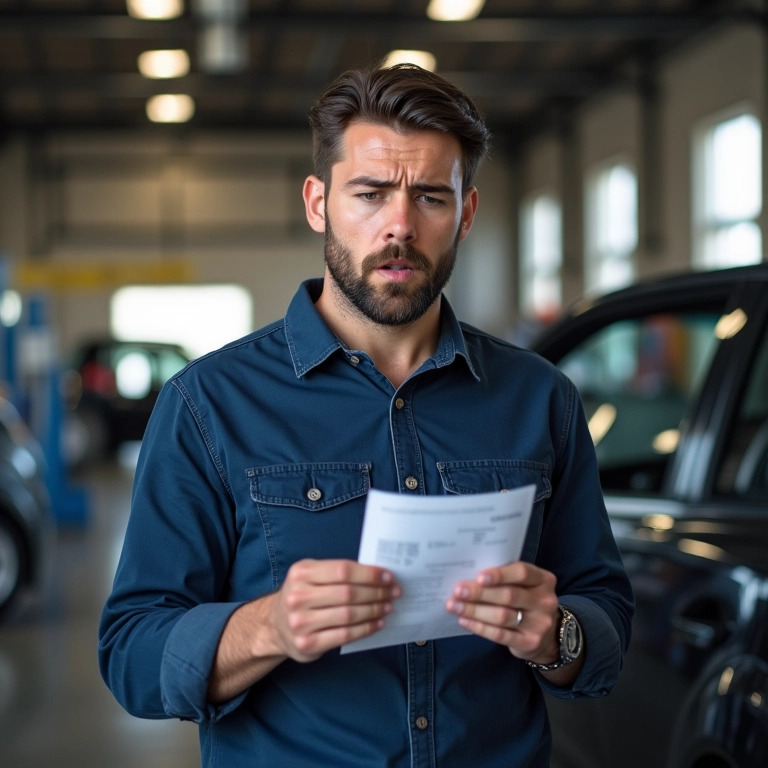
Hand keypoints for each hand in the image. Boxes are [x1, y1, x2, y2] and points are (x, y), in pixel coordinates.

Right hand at [269, 559, 400, 662]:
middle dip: (376, 592)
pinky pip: (344, 635)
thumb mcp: (311, 576)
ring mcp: (300, 622)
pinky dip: (365, 629)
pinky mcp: (307, 644)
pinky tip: (377, 623)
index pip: (343, 570)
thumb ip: (337, 573)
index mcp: (301, 573)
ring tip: (387, 607)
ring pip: (348, 615)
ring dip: (374, 610)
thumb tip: (377, 574)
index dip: (369, 574)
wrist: (274, 626)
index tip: (388, 576)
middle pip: (348, 593)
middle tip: (393, 592)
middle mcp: (298, 596)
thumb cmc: (302, 595)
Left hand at [446, 561, 559, 663]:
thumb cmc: (527, 601)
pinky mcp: (529, 642)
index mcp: (543, 580)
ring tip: (455, 606)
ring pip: (502, 616)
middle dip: (480, 593)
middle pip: (509, 595)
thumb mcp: (524, 585)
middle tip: (458, 591)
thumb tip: (469, 577)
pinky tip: (464, 621)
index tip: (478, 577)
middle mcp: (545, 601)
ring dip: (475, 610)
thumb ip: (505, 578)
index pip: (522, 572)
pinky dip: (479, 627)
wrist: (547, 635)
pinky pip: (500, 635)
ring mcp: (539, 624)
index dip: (500, 574)